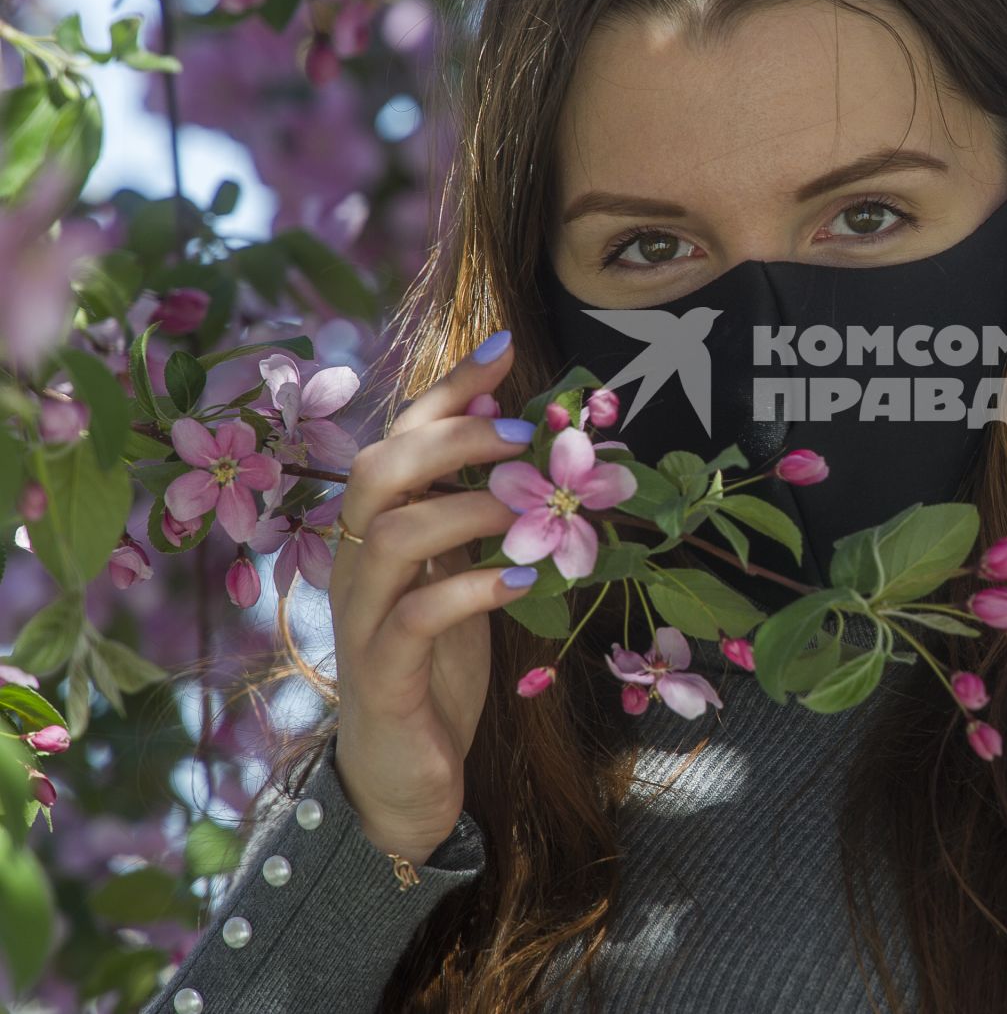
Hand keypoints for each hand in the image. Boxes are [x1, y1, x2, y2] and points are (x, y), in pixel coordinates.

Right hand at [326, 329, 538, 865]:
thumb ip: (476, 517)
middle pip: (377, 472)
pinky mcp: (381, 676)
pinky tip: (521, 579)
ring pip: (387, 535)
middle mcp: (358, 568)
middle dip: (451, 438)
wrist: (402, 777)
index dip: (447, 393)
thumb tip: (523, 441)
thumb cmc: (437, 670)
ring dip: (464, 509)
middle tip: (521, 436)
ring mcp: (362, 621)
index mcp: (378, 534)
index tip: (504, 349)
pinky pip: (411, 617)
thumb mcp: (462, 578)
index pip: (398, 440)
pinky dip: (469, 589)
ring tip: (527, 512)